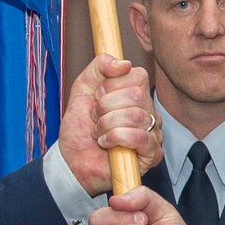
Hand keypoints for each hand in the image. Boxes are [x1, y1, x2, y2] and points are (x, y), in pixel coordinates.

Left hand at [58, 55, 160, 194]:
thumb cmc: (79, 129)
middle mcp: (149, 112)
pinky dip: (115, 138)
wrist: (71, 161)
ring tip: (99, 133)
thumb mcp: (82, 89)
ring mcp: (153, 133)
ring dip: (107, 125)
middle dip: (105, 108)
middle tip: (96, 119)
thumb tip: (123, 63)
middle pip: (136, 96)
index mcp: (136, 94)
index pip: (137, 75)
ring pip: (136, 116)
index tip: (97, 99)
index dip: (110, 87)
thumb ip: (100, 66)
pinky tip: (106, 144)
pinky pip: (140, 137)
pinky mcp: (152, 154)